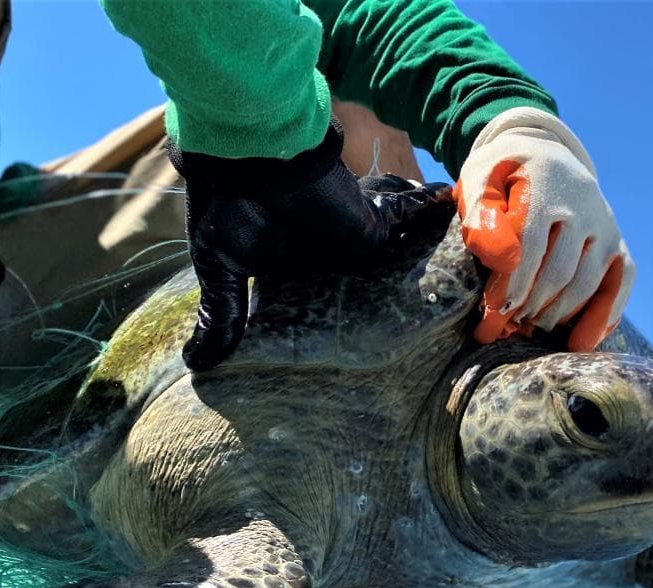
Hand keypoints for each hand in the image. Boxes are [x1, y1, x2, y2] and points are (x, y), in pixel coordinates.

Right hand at [169, 122, 453, 371]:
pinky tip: (457, 214)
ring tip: (455, 290)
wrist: (249, 156)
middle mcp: (325, 257)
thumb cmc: (228, 208)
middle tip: (422, 344)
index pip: (317, 304)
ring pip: (396, 256)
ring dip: (422, 262)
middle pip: (363, 286)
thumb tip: (195, 366)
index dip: (335, 325)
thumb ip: (221, 314)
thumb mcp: (220, 268)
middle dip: (387, 305)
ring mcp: (352, 238)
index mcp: (289, 271)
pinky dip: (432, 210)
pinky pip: (412, 214)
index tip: (353, 361)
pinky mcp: (373, 219)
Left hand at [457, 108, 633, 351]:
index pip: (529, 249)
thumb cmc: (502, 174)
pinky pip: (620, 283)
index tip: (489, 318)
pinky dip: (603, 316)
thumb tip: (500, 259)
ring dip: (557, 316)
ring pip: (586, 284)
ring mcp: (606, 226)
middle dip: (529, 307)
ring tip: (530, 328)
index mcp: (546, 186)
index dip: (509, 289)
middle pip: (558, 273)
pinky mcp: (618, 242)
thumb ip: (480, 213)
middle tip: (505, 327)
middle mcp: (584, 207)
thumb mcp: (480, 179)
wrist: (544, 154)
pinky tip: (578, 341)